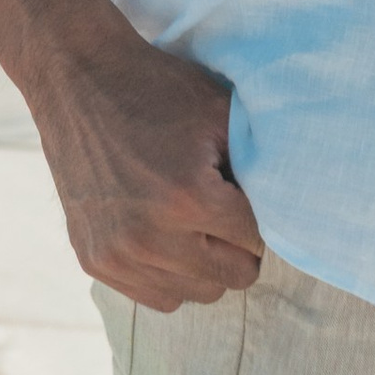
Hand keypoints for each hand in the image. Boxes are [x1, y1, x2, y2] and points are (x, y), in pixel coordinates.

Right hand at [0, 0, 262, 309]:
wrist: (79, 77)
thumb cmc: (158, 88)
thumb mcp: (219, 112)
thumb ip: (258, 160)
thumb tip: (294, 202)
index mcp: (188, 197)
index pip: (256, 241)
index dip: (258, 216)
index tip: (245, 194)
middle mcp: (149, 236)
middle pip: (230, 277)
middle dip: (237, 245)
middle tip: (225, 209)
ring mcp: (117, 254)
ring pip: (195, 294)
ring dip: (205, 264)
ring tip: (196, 222)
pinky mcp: (94, 261)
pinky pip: (155, 297)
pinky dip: (170, 274)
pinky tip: (168, 235)